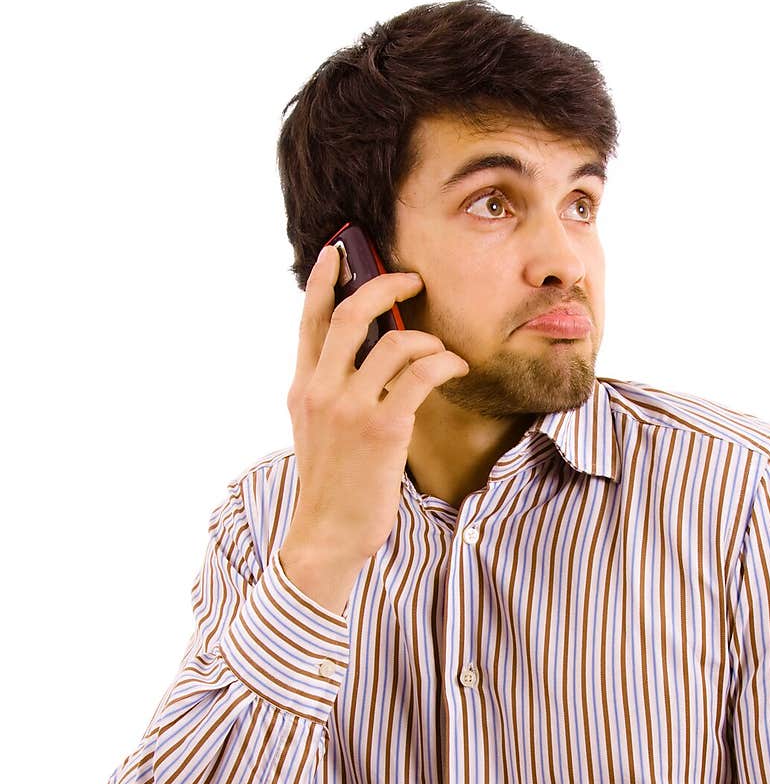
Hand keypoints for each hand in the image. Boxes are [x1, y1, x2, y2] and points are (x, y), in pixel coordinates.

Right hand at [284, 244, 468, 568]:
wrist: (328, 533)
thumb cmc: (333, 484)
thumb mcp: (317, 431)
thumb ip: (331, 392)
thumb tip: (364, 357)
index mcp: (302, 388)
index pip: (309, 320)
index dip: (323, 279)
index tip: (338, 250)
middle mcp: (320, 391)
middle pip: (348, 314)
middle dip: (383, 286)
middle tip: (411, 280)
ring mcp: (349, 409)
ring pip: (392, 342)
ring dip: (426, 337)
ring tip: (440, 352)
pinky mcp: (383, 429)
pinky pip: (420, 374)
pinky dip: (443, 362)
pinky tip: (454, 368)